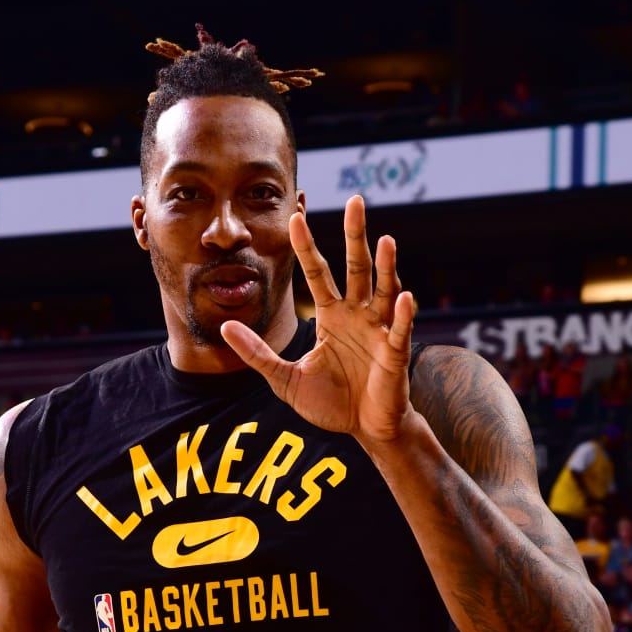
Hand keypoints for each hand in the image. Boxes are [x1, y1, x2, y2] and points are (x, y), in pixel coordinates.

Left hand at [220, 195, 416, 443]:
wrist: (363, 431)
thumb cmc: (331, 403)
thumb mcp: (283, 379)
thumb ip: (257, 353)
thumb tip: (225, 329)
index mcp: (331, 315)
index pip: (316, 273)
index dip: (306, 247)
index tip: (295, 217)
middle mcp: (357, 315)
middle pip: (355, 267)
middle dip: (355, 235)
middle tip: (355, 200)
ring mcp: (379, 331)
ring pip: (384, 290)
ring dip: (386, 267)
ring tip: (384, 240)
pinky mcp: (395, 354)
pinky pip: (400, 330)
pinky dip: (405, 314)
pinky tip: (406, 296)